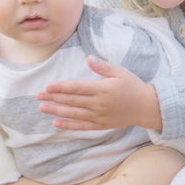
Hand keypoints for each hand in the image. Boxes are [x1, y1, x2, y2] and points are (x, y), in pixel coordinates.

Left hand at [37, 56, 161, 130]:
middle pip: (72, 100)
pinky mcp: (101, 125)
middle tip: (38, 95)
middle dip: (54, 98)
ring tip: (42, 108)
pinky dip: (68, 125)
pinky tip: (56, 122)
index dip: (61, 87)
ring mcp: (99, 116)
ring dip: (56, 110)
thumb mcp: (120, 72)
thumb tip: (88, 58)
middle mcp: (98, 103)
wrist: (146, 106)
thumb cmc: (133, 86)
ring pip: (73, 114)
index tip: (48, 86)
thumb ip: (103, 67)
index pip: (77, 88)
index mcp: (102, 89)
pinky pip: (82, 126)